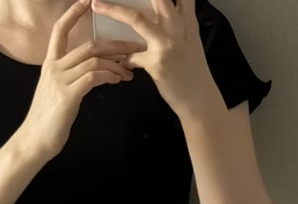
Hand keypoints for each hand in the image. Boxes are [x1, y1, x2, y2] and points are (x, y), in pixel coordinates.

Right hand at [18, 0, 146, 162]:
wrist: (35, 140)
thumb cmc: (49, 121)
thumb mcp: (58, 94)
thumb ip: (72, 79)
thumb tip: (93, 74)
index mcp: (50, 64)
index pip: (60, 31)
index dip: (73, 14)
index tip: (87, 2)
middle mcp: (54, 68)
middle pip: (88, 45)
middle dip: (115, 43)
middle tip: (135, 47)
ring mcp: (60, 81)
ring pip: (93, 60)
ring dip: (116, 63)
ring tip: (129, 71)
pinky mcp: (68, 96)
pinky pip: (93, 77)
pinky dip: (109, 75)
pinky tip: (117, 80)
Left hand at [90, 0, 217, 116]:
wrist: (199, 100)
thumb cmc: (194, 73)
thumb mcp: (192, 42)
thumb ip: (179, 25)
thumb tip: (162, 14)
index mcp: (187, 22)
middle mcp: (178, 28)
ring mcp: (166, 44)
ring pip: (136, 19)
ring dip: (113, 10)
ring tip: (97, 6)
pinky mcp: (156, 63)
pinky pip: (131, 56)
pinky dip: (123, 58)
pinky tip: (120, 62)